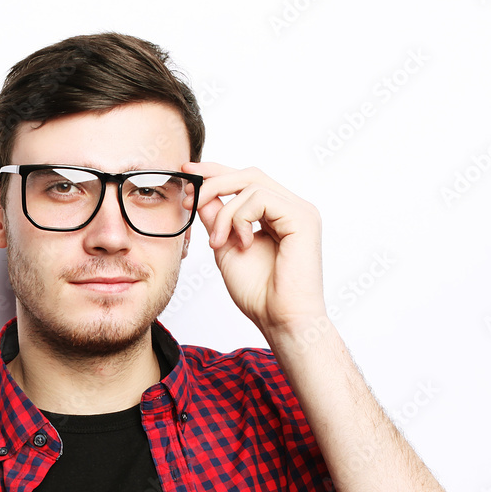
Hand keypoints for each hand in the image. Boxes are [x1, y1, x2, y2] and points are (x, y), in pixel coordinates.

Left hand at [182, 162, 326, 339]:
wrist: (280, 320)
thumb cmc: (260, 294)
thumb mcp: (226, 248)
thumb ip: (217, 220)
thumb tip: (199, 195)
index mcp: (276, 214)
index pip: (246, 180)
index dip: (215, 172)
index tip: (187, 173)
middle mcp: (290, 208)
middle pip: (248, 174)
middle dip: (213, 182)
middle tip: (189, 200)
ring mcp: (299, 211)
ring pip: (251, 184)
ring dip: (224, 213)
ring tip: (218, 242)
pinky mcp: (303, 218)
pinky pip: (261, 198)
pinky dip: (241, 218)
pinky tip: (242, 243)